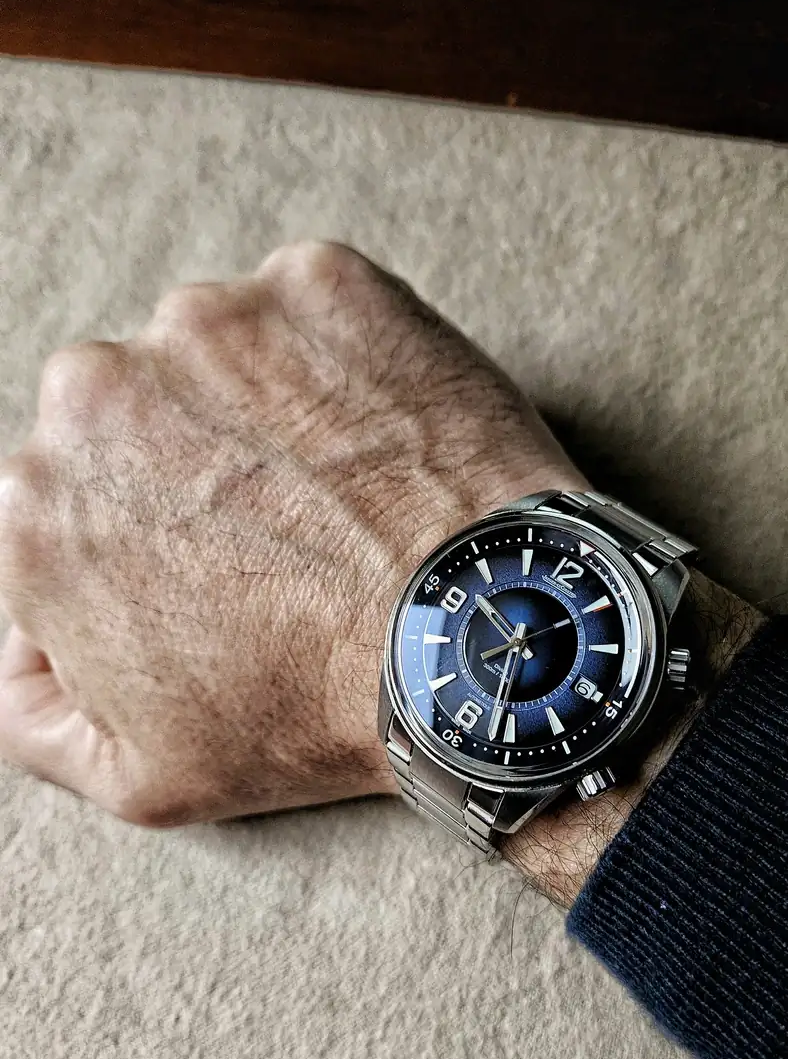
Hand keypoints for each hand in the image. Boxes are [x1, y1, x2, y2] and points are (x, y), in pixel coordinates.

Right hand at [0, 242, 584, 824]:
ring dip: (264, 408)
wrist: (471, 641)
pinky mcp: (316, 283)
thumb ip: (31, 710)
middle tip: (280, 534)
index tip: (209, 571)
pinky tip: (379, 439)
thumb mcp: (140, 775)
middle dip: (190, 467)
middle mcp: (94, 390)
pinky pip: (313, 317)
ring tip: (338, 491)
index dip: (145, 546)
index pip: (72, 506)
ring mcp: (209, 322)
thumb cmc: (312, 713)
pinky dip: (342, 362)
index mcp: (33, 504)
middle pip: (134, 419)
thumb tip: (21, 646)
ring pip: (218, 357)